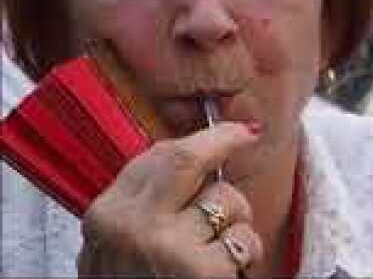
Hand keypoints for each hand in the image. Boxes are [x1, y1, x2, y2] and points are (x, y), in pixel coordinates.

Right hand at [77, 122, 264, 277]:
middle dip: (222, 143)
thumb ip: (144, 206)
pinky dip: (245, 254)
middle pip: (188, 159)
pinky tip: (229, 272)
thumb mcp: (119, 245)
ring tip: (217, 252)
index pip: (158, 157)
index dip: (202, 137)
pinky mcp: (202, 272)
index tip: (229, 129)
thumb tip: (192, 156)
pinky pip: (243, 239)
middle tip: (245, 136)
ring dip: (235, 223)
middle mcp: (131, 227)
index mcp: (106, 217)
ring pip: (226, 201)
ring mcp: (167, 248)